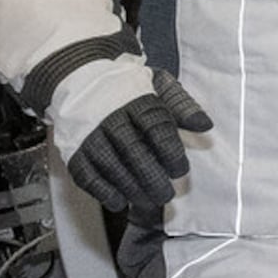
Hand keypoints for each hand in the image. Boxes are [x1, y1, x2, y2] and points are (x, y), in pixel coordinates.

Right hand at [62, 72, 210, 223]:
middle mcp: (109, 116)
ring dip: (130, 188)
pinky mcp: (73, 150)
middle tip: (165, 194)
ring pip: (109, 164)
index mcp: (135, 98)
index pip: (154, 125)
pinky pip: (85, 175)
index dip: (169, 150)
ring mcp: (88, 133)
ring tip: (147, 201)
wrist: (78, 76)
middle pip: (131, 148)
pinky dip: (103, 191)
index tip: (180, 169)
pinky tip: (119, 201)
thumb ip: (182, 105)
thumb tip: (204, 125)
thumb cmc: (125, 87)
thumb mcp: (157, 84)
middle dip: (151, 175)